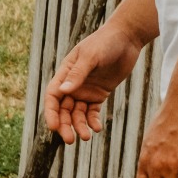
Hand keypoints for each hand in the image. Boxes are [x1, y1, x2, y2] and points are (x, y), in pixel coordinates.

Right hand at [43, 26, 143, 142]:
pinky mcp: (99, 94)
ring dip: (79, 126)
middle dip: (65, 125)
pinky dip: (92, 121)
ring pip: (77, 113)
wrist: (127, 38)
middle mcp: (72, 84)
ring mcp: (85, 90)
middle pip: (63, 109)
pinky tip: (97, 128)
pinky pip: (92, 111)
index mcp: (65, 73)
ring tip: (87, 137)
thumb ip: (78, 74)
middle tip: (70, 140)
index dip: (51, 112)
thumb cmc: (105, 42)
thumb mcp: (91, 56)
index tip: (54, 127)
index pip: (53, 96)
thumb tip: (64, 91)